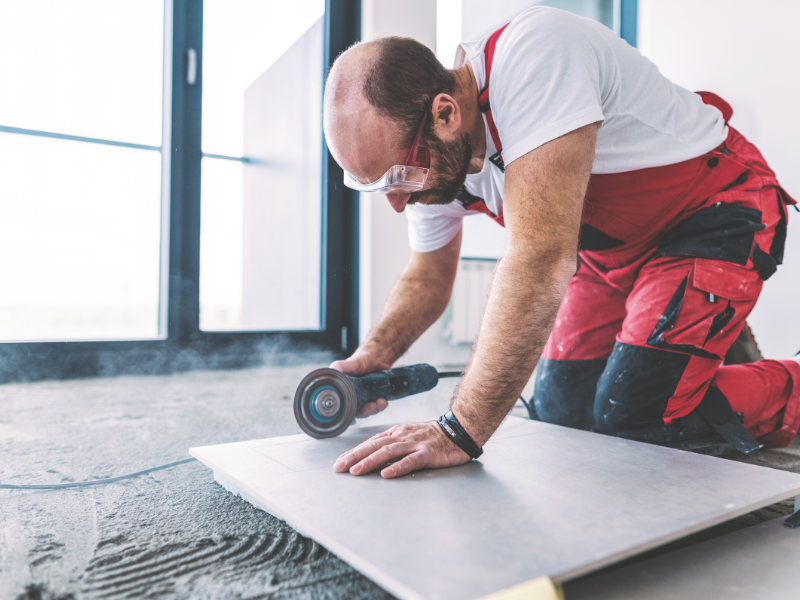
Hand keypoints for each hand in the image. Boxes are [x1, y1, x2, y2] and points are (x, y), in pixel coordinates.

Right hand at [330, 350, 391, 417]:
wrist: (379, 356)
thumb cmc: (362, 359)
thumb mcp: (350, 363)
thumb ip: (340, 366)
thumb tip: (331, 370)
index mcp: (344, 391)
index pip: (343, 407)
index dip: (349, 412)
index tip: (356, 412)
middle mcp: (354, 396)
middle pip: (357, 412)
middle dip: (365, 411)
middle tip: (371, 406)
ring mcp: (366, 397)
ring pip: (369, 410)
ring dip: (375, 409)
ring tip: (380, 402)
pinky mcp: (376, 396)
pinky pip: (378, 406)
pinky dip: (381, 405)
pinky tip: (384, 401)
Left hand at [333, 421, 470, 478]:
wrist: (460, 430)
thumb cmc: (433, 436)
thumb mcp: (409, 436)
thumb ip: (393, 444)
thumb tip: (373, 456)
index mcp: (397, 433)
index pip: (371, 442)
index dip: (354, 452)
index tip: (340, 462)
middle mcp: (403, 436)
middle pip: (375, 446)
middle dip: (355, 457)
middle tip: (340, 468)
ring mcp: (415, 444)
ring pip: (389, 452)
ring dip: (370, 462)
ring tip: (356, 471)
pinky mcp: (428, 453)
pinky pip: (411, 461)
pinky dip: (398, 467)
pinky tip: (387, 474)